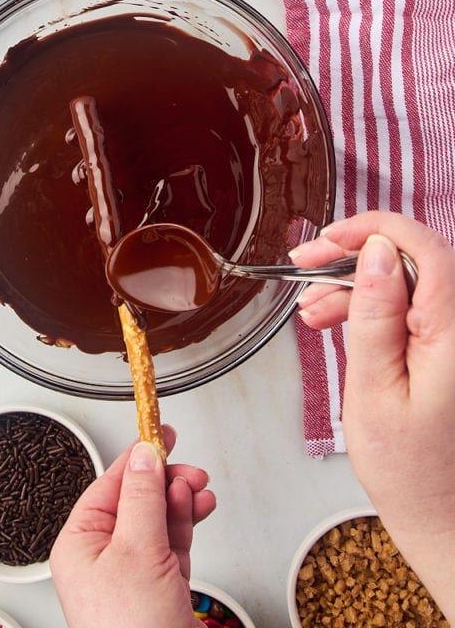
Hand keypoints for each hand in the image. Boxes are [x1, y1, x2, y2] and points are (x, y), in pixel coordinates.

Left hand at [50, 424, 215, 627]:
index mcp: (80, 543)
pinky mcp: (159, 588)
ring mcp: (132, 573)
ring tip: (199, 490)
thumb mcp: (137, 551)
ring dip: (180, 499)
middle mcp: (102, 557)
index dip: (138, 456)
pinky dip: (187, 523)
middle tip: (189, 468)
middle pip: (136, 498)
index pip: (110, 484)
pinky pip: (172, 542)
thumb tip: (145, 455)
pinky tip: (200, 508)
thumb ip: (144, 498)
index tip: (160, 431)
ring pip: (158, 518)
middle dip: (165, 480)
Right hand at [291, 212, 454, 621]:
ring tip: (310, 309)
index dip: (375, 230)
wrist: (440, 515)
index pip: (425, 249)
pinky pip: (407, 306)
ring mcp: (453, 337)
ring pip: (404, 281)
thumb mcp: (374, 388)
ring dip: (354, 284)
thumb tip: (376, 252)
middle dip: (354, 256)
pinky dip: (368, 306)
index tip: (330, 239)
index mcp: (453, 335)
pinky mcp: (445, 347)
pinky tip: (331, 319)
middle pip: (411, 260)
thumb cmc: (408, 468)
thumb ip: (376, 315)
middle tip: (305, 265)